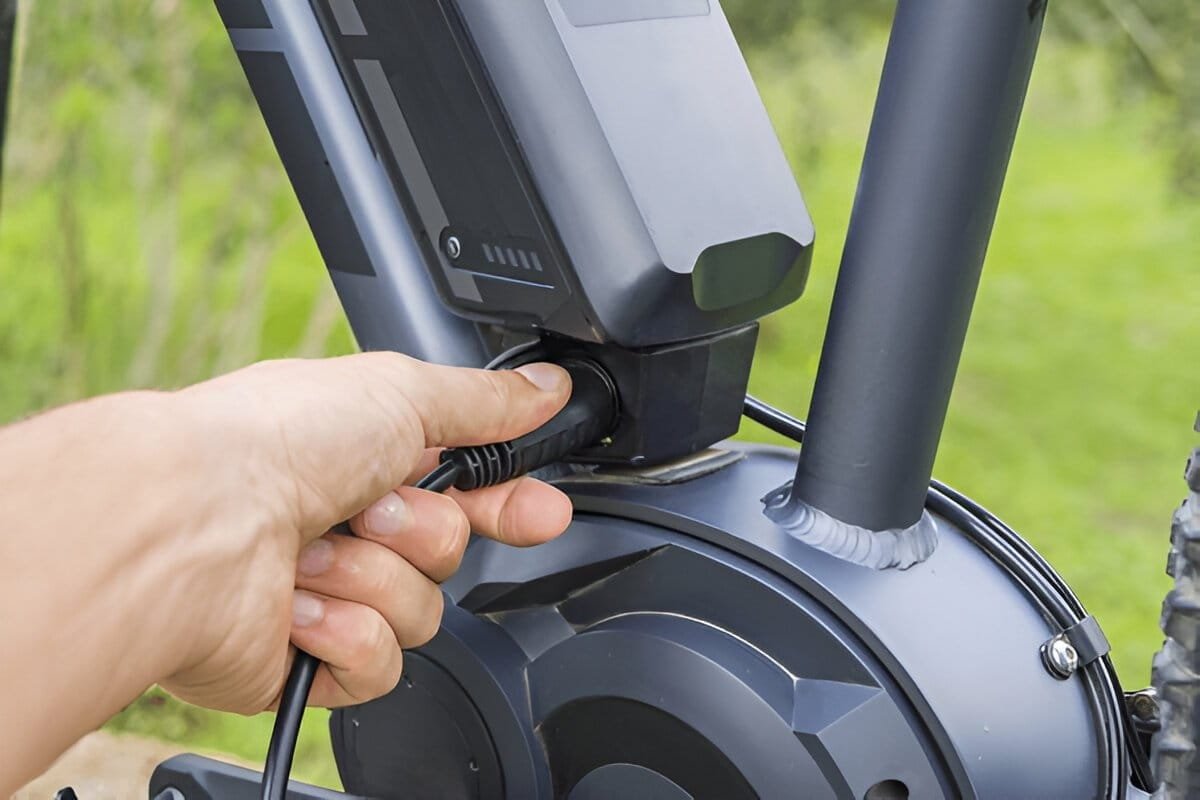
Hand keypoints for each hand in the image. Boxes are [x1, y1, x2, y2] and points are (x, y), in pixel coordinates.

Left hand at [157, 353, 573, 712]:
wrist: (191, 527)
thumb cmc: (273, 443)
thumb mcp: (401, 392)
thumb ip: (485, 401)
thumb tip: (547, 388)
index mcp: (365, 458)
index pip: (466, 491)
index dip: (509, 504)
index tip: (541, 511)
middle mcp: (344, 524)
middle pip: (448, 554)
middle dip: (421, 532)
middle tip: (374, 510)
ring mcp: (324, 593)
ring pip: (419, 611)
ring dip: (373, 579)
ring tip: (313, 554)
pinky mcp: (305, 660)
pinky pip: (380, 666)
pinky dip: (345, 633)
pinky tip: (300, 606)